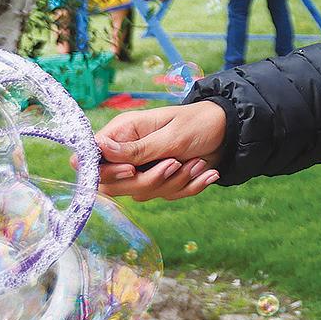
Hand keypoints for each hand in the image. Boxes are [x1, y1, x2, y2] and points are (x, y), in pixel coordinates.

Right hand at [93, 102, 227, 200]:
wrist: (228, 131)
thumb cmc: (198, 123)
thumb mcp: (170, 136)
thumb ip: (136, 149)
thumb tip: (98, 148)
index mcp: (123, 133)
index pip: (92, 160)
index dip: (106, 171)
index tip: (132, 170)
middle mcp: (128, 153)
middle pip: (114, 185)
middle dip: (148, 180)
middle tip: (175, 164)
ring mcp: (144, 169)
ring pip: (142, 193)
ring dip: (175, 182)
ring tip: (198, 162)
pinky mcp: (161, 181)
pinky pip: (167, 196)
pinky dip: (189, 187)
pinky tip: (207, 173)